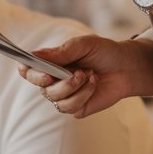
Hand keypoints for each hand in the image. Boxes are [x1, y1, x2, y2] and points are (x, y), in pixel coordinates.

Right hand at [18, 35, 152, 117]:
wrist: (126, 67)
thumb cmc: (103, 52)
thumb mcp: (84, 45)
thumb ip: (61, 51)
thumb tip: (36, 55)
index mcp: (51, 63)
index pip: (29, 69)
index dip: (26, 69)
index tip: (26, 65)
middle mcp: (54, 81)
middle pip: (40, 86)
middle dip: (54, 79)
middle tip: (72, 71)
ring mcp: (64, 96)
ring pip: (55, 98)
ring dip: (73, 86)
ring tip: (89, 74)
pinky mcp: (76, 108)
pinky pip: (70, 107)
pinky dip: (83, 94)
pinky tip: (94, 83)